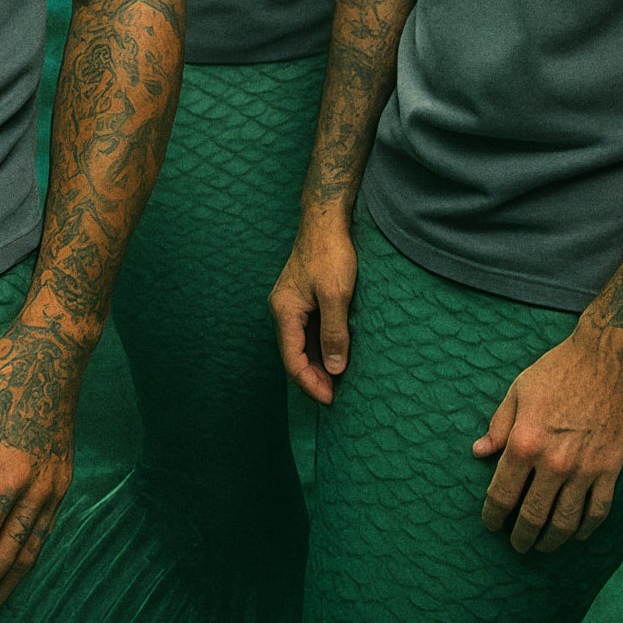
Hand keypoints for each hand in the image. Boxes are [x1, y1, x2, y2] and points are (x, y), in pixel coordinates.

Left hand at [0, 322, 82, 622]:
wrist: (56, 347)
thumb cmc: (3, 370)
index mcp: (12, 473)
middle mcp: (40, 489)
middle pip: (7, 558)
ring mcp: (56, 486)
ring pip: (30, 553)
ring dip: (5, 588)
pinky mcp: (61, 479)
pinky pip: (43, 535)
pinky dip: (25, 562)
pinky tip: (11, 573)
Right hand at [270, 209, 356, 404]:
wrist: (326, 222)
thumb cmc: (330, 254)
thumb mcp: (336, 296)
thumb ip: (334, 333)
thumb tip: (335, 369)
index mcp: (284, 310)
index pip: (292, 359)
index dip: (310, 383)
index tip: (331, 399)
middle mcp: (283, 310)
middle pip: (293, 355)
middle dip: (313, 378)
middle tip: (338, 396)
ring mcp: (292, 305)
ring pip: (301, 345)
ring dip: (317, 365)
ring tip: (339, 382)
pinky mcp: (302, 300)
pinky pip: (307, 333)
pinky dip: (320, 349)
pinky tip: (336, 356)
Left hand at [473, 327, 622, 553]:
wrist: (606, 362)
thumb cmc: (556, 371)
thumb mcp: (517, 392)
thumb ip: (498, 426)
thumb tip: (479, 453)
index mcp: (524, 442)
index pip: (502, 493)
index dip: (493, 515)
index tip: (490, 525)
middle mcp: (553, 463)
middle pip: (533, 515)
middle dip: (521, 536)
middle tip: (516, 545)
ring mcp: (585, 470)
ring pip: (566, 522)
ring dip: (552, 540)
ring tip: (542, 546)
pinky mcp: (611, 471)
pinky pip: (598, 512)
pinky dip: (586, 529)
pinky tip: (577, 534)